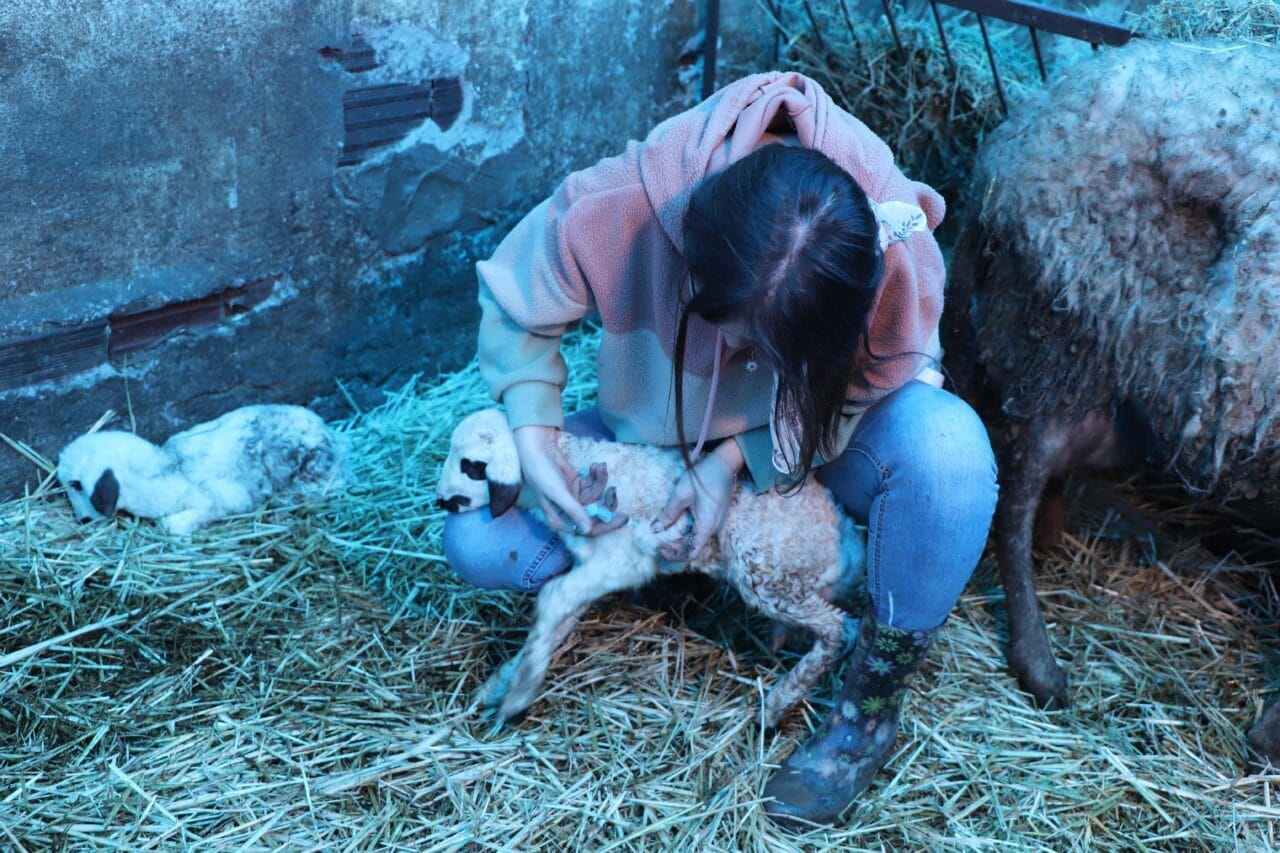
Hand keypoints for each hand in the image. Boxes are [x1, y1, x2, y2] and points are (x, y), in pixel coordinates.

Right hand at [512, 425, 627, 536]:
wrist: (537, 448)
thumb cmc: (541, 473)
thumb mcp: (557, 493)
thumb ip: (574, 510)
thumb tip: (588, 530)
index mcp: (561, 519)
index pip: (587, 529)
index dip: (605, 526)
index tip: (622, 518)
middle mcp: (569, 511)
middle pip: (596, 513)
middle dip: (606, 501)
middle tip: (613, 490)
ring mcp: (575, 497)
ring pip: (597, 495)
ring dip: (601, 481)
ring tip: (599, 467)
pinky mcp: (578, 484)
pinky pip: (593, 483)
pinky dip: (597, 474)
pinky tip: (595, 465)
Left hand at [652, 440, 743, 560]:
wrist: (724, 463)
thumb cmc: (703, 477)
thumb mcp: (681, 494)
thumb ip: (668, 514)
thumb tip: (655, 529)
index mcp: (706, 526)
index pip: (691, 553)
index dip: (675, 555)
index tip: (660, 548)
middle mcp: (713, 528)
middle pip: (693, 547)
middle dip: (675, 547)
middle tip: (658, 541)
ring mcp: (716, 522)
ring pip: (696, 539)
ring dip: (680, 539)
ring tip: (665, 534)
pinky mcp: (715, 516)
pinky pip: (700, 530)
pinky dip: (687, 531)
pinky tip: (676, 524)